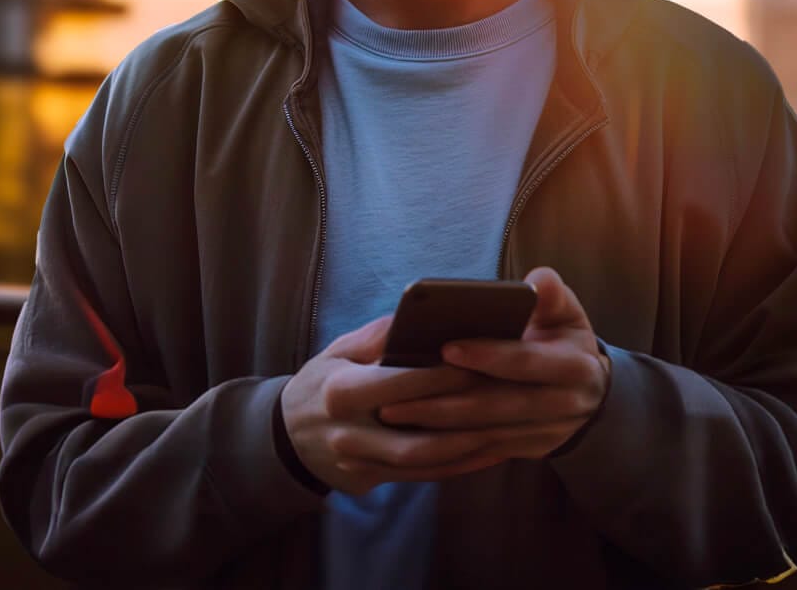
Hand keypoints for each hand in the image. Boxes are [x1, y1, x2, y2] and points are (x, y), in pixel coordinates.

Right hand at [279, 314, 514, 495]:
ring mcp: (361, 464)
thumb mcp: (340, 349)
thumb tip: (424, 314)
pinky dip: (459, 465)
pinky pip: (423, 476)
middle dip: (468, 414)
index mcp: (342, 391)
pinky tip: (489, 449)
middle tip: (510, 395)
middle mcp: (350, 433)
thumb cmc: (323, 380)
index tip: (485, 359)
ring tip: (509, 426)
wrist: (286, 438)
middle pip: (420, 429)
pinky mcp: (371, 482)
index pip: (403, 383)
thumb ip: (380, 334)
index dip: (446, 373)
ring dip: (470, 446)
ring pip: (426, 460)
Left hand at [374, 267, 610, 458]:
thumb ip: (552, 294)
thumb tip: (536, 281)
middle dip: (444, 402)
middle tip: (394, 396)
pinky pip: (484, 451)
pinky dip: (448, 445)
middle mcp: (562, 405)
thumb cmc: (564, 338)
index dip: (488, 355)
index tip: (445, 347)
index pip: (525, 362)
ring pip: (485, 433)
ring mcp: (545, 434)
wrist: (590, 392)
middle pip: (496, 405)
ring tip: (392, 414)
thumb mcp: (567, 312)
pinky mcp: (528, 450)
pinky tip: (414, 435)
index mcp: (573, 366)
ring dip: (437, 427)